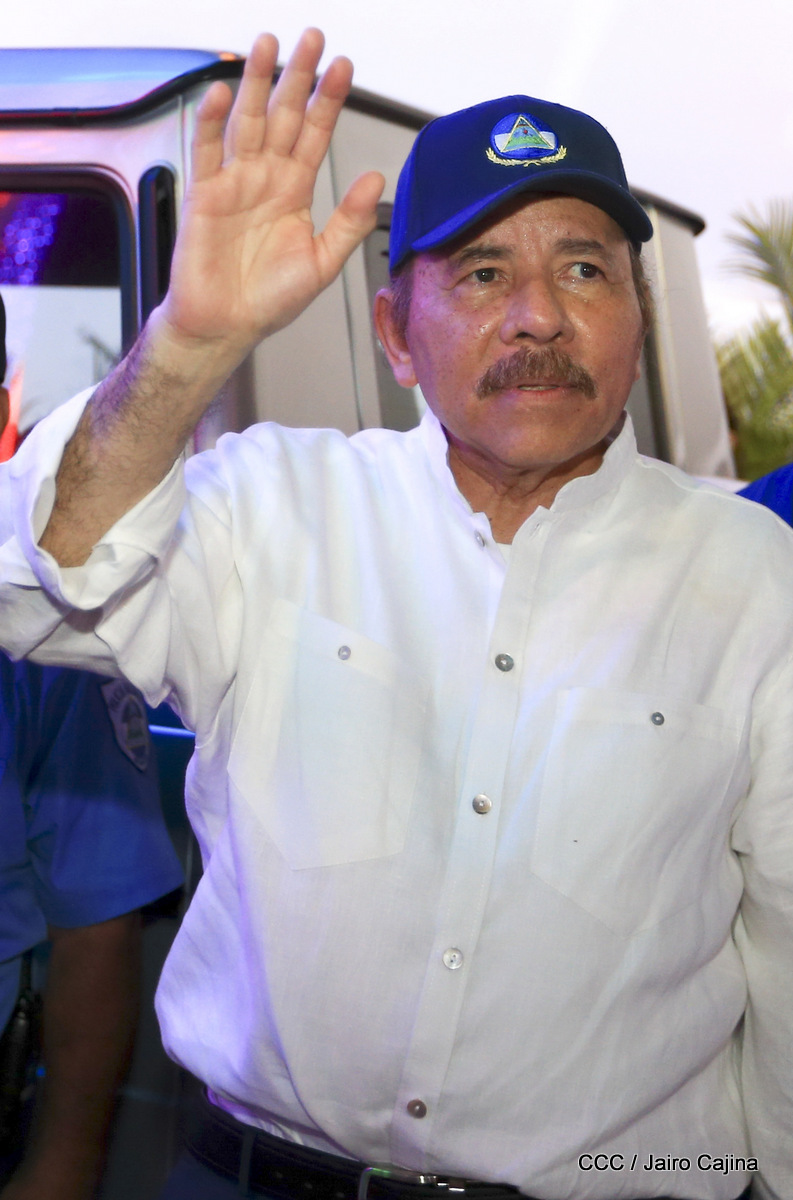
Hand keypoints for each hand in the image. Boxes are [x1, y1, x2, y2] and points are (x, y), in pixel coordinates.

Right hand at [156, 28, 384, 367]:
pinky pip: (207, 151)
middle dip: (297, 76)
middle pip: (283, 115)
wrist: (226, 327)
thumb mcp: (322, 263)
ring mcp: (234, 182)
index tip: (344, 66)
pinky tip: (223, 93)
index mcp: (294, 191)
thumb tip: (375, 179)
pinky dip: (212, 122)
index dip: (329, 100)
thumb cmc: (269, 300)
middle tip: (311, 37)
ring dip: (255, 82)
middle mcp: (265, 178)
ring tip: (267, 45)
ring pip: (247, 122)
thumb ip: (348, 221)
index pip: (315, 134)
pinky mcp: (204, 196)